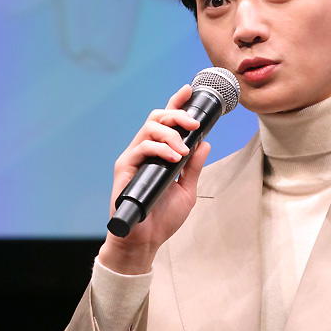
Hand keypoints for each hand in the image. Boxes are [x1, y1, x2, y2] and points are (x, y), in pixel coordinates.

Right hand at [99, 83, 210, 273]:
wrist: (146, 239)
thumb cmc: (163, 218)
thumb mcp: (187, 189)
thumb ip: (194, 167)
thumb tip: (205, 143)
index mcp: (159, 154)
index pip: (167, 123)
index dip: (176, 104)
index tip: (188, 90)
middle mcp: (145, 151)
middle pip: (157, 118)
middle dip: (177, 114)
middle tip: (194, 124)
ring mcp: (134, 158)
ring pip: (149, 128)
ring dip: (171, 133)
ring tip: (184, 150)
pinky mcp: (125, 168)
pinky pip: (141, 147)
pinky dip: (160, 148)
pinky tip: (174, 158)